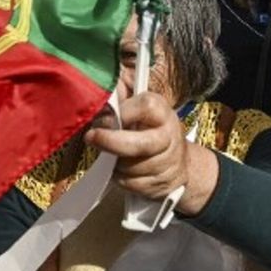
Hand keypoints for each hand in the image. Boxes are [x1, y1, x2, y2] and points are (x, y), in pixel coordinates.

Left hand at [86, 91, 213, 214]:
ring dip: (115, 164)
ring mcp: (168, 161)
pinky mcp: (162, 183)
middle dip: (112, 143)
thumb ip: (120, 98)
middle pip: (140, 144)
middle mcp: (169, 135)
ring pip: (131, 167)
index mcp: (162, 112)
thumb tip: (95, 86)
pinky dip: (122, 179)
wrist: (178, 163)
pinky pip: (131, 184)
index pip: (146, 106)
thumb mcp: (138, 109)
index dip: (123, 112)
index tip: (107, 116)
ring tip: (114, 157)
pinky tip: (123, 170)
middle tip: (91, 138)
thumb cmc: (149, 131)